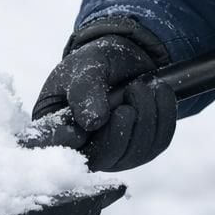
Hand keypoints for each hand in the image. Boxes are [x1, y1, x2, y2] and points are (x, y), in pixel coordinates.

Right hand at [32, 24, 177, 171]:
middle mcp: (82, 148)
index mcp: (54, 127)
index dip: (65, 142)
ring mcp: (113, 153)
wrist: (125, 56)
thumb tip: (92, 123)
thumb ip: (85, 91)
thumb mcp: (85, 66)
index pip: (50, 148)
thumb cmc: (95, 62)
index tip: (79, 129)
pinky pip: (157, 143)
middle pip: (101, 158)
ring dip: (146, 115)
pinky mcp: (140, 149)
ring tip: (143, 85)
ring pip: (133, 153)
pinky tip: (160, 92)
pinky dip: (164, 116)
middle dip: (121, 126)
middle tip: (133, 90)